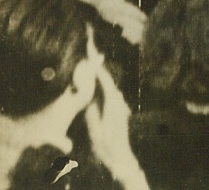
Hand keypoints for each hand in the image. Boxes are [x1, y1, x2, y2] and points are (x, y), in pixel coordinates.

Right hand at [84, 65, 148, 189]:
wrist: (120, 157)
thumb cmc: (107, 147)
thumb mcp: (96, 132)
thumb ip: (92, 114)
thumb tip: (88, 97)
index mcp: (113, 105)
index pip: (106, 81)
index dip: (98, 68)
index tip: (92, 55)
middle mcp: (118, 101)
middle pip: (108, 80)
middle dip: (99, 67)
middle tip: (90, 51)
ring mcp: (119, 105)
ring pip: (109, 86)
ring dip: (101, 76)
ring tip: (91, 62)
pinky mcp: (118, 109)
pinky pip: (109, 92)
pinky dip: (102, 84)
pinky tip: (96, 83)